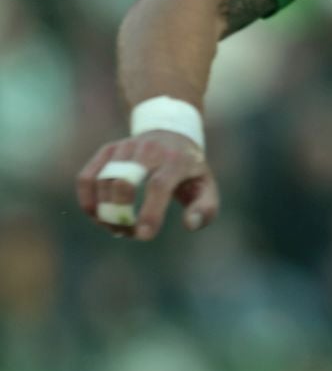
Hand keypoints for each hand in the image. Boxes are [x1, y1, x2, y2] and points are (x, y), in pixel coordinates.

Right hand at [76, 130, 220, 240]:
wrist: (172, 135)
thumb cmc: (189, 170)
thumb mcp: (206, 187)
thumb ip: (205, 209)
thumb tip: (190, 224)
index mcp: (176, 160)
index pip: (158, 185)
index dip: (150, 212)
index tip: (144, 236)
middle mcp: (148, 149)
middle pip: (123, 182)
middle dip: (121, 214)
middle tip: (128, 233)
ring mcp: (125, 147)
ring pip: (102, 183)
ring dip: (104, 213)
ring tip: (116, 229)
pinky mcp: (107, 151)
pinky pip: (86, 177)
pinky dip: (87, 201)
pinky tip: (97, 216)